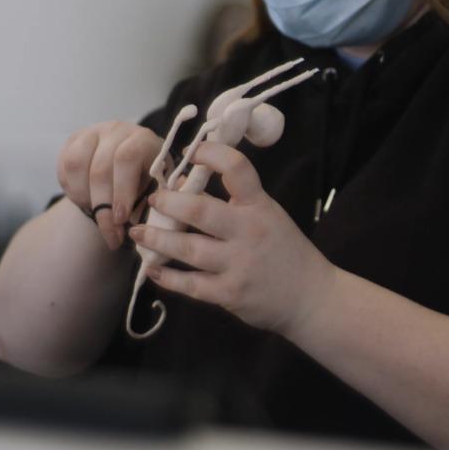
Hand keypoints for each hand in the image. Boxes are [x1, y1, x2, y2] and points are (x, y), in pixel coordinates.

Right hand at [57, 121, 161, 249]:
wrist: (127, 170)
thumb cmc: (147, 182)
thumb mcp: (159, 189)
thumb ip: (159, 200)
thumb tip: (155, 216)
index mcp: (143, 139)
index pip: (127, 158)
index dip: (122, 190)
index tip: (122, 219)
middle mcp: (117, 131)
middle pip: (100, 168)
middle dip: (103, 206)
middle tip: (110, 231)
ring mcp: (93, 133)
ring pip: (76, 165)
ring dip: (83, 196)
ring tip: (95, 213)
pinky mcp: (73, 141)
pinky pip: (64, 167)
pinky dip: (71, 189)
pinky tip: (85, 200)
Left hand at [128, 141, 337, 336]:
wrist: (311, 297)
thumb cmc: (285, 250)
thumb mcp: (268, 216)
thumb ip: (235, 202)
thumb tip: (185, 184)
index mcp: (260, 206)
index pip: (236, 168)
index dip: (210, 154)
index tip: (191, 152)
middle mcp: (249, 231)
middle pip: (199, 211)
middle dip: (168, 202)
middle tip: (152, 198)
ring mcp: (239, 264)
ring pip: (186, 249)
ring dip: (157, 239)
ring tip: (138, 232)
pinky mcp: (230, 294)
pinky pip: (190, 284)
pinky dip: (167, 277)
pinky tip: (153, 268)